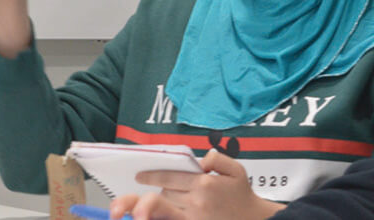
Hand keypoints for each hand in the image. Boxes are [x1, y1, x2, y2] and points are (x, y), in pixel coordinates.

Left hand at [110, 150, 284, 219]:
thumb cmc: (243, 195)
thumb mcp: (237, 170)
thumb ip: (218, 159)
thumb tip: (201, 160)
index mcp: (204, 183)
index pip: (170, 177)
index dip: (152, 176)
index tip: (139, 176)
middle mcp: (196, 201)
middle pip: (163, 195)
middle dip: (149, 193)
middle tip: (130, 197)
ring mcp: (193, 218)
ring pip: (163, 210)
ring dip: (151, 208)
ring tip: (130, 211)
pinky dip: (160, 218)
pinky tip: (148, 217)